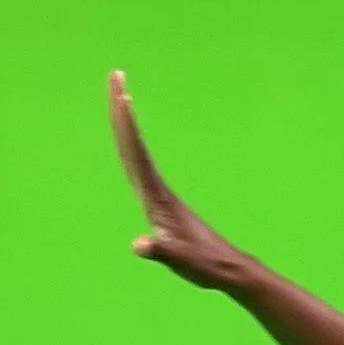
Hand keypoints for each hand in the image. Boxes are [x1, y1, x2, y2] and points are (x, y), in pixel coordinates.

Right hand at [109, 72, 254, 292]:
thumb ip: (160, 251)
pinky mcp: (161, 205)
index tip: (122, 93)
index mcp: (158, 197)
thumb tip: (140, 246)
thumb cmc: (205, 265)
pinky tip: (128, 145)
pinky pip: (139, 168)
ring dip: (125, 124)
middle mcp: (158, 189)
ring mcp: (160, 195)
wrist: (228, 269)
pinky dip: (131, 149)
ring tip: (119, 97)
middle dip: (121, 110)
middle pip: (134, 143)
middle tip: (115, 76)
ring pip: (136, 152)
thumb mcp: (180, 260)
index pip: (137, 153)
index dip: (127, 124)